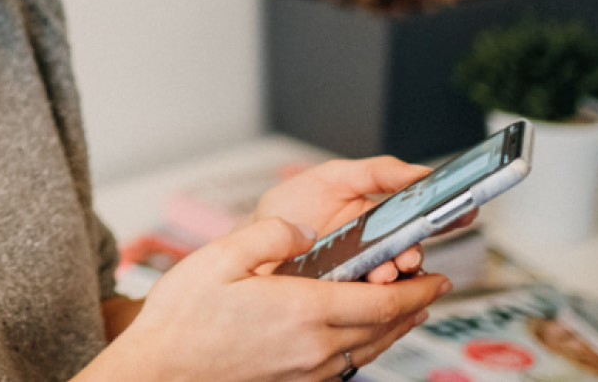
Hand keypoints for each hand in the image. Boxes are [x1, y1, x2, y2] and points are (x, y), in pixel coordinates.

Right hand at [98, 216, 450, 381]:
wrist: (159, 372)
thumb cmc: (182, 317)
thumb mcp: (221, 257)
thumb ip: (270, 235)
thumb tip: (304, 230)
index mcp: (302, 310)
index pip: (380, 301)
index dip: (417, 289)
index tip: (439, 278)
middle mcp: (314, 348)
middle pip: (384, 329)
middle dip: (414, 307)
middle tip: (433, 289)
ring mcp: (305, 372)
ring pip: (369, 351)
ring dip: (395, 330)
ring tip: (409, 311)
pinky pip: (345, 366)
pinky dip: (367, 348)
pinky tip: (362, 338)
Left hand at [248, 157, 475, 282]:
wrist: (253, 245)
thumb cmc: (289, 210)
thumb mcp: (331, 178)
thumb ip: (376, 171)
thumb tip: (420, 171)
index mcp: (376, 217)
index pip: (420, 217)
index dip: (444, 216)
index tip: (462, 212)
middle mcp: (376, 249)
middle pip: (413, 253)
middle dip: (415, 253)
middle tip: (407, 255)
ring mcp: (364, 276)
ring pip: (398, 282)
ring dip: (396, 278)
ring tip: (381, 272)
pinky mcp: (349, 299)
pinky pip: (375, 304)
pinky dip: (378, 299)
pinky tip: (369, 290)